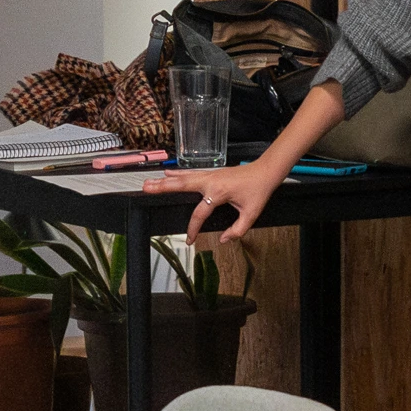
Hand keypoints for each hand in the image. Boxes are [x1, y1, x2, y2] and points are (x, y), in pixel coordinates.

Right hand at [151, 157, 282, 242]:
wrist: (265, 171)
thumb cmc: (258, 190)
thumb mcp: (251, 214)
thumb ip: (237, 230)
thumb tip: (224, 240)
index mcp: (218, 192)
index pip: (200, 213)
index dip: (193, 228)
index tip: (189, 239)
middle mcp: (210, 181)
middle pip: (182, 185)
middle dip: (163, 188)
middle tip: (146, 189)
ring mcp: (209, 175)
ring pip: (183, 178)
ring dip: (165, 180)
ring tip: (148, 182)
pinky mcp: (211, 173)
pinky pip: (190, 174)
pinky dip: (177, 174)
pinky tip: (167, 174)